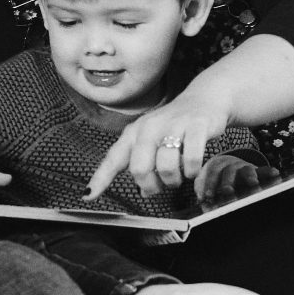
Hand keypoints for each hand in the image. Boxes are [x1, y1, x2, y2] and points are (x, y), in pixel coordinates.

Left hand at [86, 85, 232, 199]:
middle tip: (163, 184)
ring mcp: (173, 126)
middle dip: (152, 185)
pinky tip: (193, 168)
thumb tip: (145, 192)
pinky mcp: (196, 127)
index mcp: (135, 133)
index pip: (113, 158)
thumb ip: (145, 166)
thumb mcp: (154, 142)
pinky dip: (192, 171)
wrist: (204, 99)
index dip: (100, 179)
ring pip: (166, 167)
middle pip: (139, 169)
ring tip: (180, 176)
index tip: (88, 196)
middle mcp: (149, 128)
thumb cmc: (175, 125)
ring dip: (174, 180)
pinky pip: (190, 159)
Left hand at [196, 155, 279, 205]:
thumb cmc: (214, 179)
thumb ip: (205, 195)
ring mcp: (244, 168)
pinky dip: (268, 172)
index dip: (209, 185)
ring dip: (249, 176)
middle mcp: (230, 167)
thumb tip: (203, 205)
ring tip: (253, 183)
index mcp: (216, 169)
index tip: (206, 196)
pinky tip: (275, 174)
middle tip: (227, 190)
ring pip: (246, 171)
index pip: (212, 175)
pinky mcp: (256, 171)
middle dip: (227, 182)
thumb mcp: (205, 184)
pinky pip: (263, 171)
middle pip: (229, 173)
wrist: (224, 164)